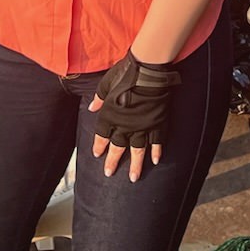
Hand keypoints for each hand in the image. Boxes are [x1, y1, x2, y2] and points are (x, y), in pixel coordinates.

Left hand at [88, 53, 181, 181]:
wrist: (148, 72)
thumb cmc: (125, 74)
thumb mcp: (106, 84)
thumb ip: (99, 98)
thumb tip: (92, 108)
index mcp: (110, 116)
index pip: (102, 136)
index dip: (100, 146)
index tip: (98, 154)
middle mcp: (124, 126)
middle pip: (117, 148)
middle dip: (113, 161)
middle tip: (109, 173)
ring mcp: (142, 127)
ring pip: (137, 151)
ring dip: (135, 165)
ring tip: (134, 178)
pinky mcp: (157, 124)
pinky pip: (157, 142)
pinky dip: (157, 152)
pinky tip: (156, 161)